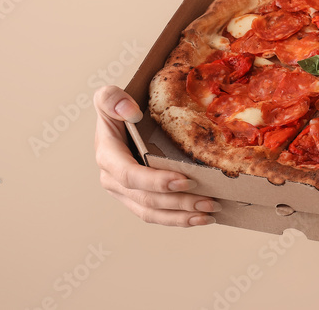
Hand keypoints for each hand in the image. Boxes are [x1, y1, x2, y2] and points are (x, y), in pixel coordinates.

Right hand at [93, 85, 219, 226]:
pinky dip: (178, 220)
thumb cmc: (117, 109)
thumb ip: (111, 99)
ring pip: (152, 213)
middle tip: (210, 201)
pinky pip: (156, 215)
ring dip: (182, 216)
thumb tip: (129, 111)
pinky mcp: (137, 199)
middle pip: (147, 199)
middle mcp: (113, 179)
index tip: (185, 181)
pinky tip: (200, 218)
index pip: (130, 175)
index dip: (156, 182)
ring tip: (210, 212)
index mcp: (108, 156)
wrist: (119, 122)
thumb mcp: (108, 98)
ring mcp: (124, 193)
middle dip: (179, 202)